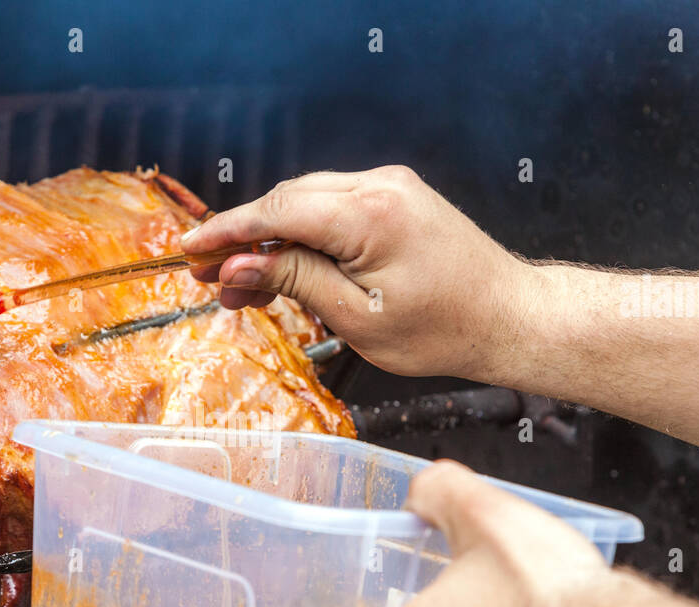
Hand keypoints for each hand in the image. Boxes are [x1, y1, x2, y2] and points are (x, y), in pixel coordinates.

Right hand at [181, 166, 531, 377]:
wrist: (508, 317)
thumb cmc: (446, 329)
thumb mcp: (357, 318)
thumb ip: (293, 283)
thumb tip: (238, 267)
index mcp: (370, 214)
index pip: (276, 212)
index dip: (226, 232)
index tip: (190, 252)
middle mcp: (380, 186)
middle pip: (286, 201)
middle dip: (242, 240)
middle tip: (209, 280)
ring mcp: (390, 187)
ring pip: (306, 202)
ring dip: (270, 240)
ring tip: (241, 287)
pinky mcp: (396, 197)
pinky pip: (332, 207)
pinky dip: (301, 235)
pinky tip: (282, 269)